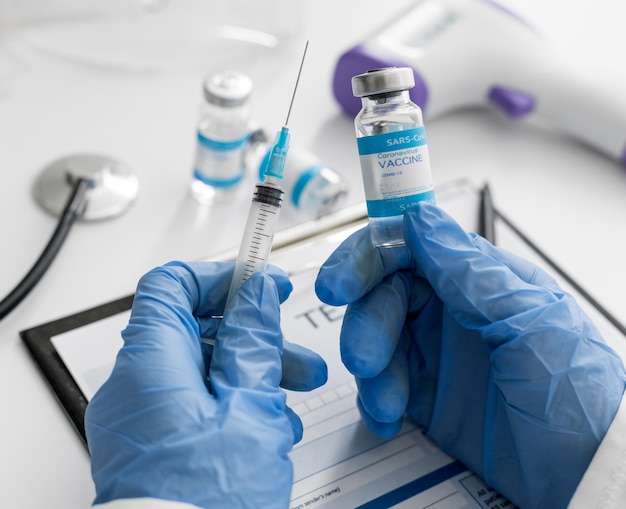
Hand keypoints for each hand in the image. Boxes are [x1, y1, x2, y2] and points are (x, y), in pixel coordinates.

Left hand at [85, 261, 326, 508]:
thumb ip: (253, 341)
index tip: (260, 282)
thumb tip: (255, 295)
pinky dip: (234, 403)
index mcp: (150, 362)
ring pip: (202, 369)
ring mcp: (142, 417)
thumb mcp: (248, 406)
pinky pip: (195, 404)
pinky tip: (271, 425)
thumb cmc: (206, 499)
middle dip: (252, 336)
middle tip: (292, 346)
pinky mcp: (153, 444)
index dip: (220, 277)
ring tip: (297, 392)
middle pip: (196, 330)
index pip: (172, 285)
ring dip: (252, 373)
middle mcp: (136, 386)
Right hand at [315, 203, 625, 507]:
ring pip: (377, 341)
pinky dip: (375, 401)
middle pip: (384, 295)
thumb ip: (469, 271)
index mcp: (478, 281)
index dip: (368, 258)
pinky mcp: (427, 394)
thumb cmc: (579, 396)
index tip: (340, 282)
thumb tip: (420, 219)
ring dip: (372, 372)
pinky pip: (382, 385)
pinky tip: (390, 419)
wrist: (586, 476)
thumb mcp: (530, 322)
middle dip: (366, 324)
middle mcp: (453, 311)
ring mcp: (438, 354)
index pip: (410, 249)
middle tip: (363, 358)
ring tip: (388, 402)